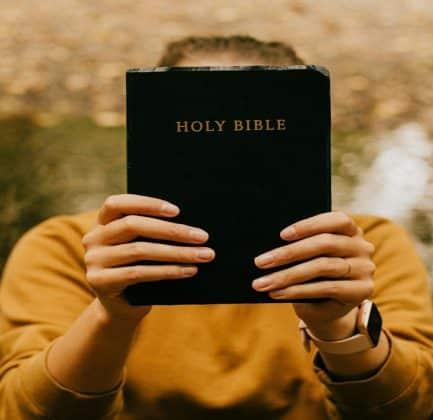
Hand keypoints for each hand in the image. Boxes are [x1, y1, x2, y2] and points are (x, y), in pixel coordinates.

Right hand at [82, 194, 214, 323]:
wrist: (122, 307)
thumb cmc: (139, 268)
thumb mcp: (142, 246)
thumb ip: (153, 233)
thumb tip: (191, 226)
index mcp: (102, 222)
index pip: (118, 203)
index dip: (147, 203)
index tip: (177, 211)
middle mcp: (94, 238)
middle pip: (133, 225)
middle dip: (172, 230)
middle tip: (202, 236)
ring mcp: (94, 260)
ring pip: (140, 250)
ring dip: (177, 252)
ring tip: (203, 255)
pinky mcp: (100, 282)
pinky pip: (139, 273)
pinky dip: (168, 271)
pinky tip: (189, 270)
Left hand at [252, 211, 375, 339]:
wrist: (327, 308)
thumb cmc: (311, 274)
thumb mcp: (307, 257)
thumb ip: (299, 245)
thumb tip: (269, 243)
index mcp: (350, 229)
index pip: (335, 220)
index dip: (309, 225)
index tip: (282, 235)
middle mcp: (362, 246)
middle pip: (325, 244)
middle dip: (288, 253)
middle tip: (260, 262)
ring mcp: (365, 269)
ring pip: (322, 267)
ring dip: (287, 275)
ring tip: (263, 282)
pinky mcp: (362, 291)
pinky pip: (325, 288)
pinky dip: (297, 291)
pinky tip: (277, 293)